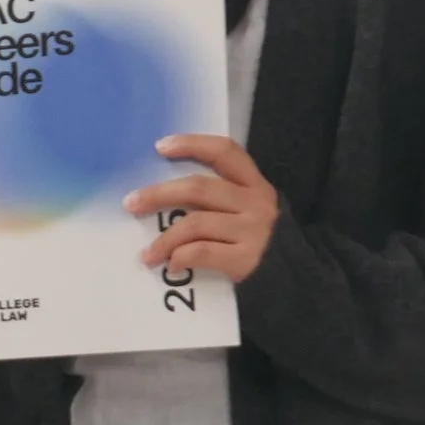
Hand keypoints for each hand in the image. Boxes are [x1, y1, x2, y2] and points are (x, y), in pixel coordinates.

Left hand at [126, 134, 279, 282]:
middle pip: (199, 188)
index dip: (193, 144)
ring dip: (163, 239)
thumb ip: (217, 197)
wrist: (292, 279)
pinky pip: (201, 252)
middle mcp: (255, 202)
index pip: (224, 152)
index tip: (160, 146)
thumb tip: (160, 193)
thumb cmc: (256, 240)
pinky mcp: (247, 259)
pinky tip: (171, 264)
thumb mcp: (246, 210)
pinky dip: (180, 257)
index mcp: (254, 184)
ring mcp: (253, 230)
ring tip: (147, 254)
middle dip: (159, 194)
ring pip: (195, 223)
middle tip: (131, 203)